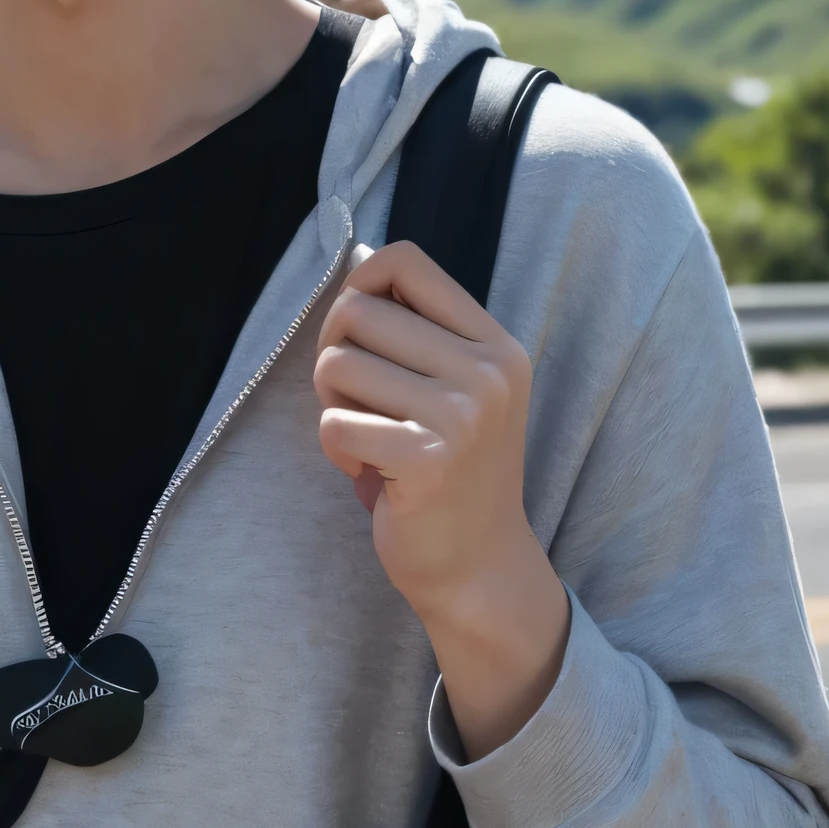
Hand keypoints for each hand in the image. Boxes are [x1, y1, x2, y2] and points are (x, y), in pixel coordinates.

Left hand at [313, 241, 569, 757]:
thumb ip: (418, 330)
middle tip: (358, 400)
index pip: (405, 261)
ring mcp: (461, 417)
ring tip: (369, 436)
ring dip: (332, 405)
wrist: (480, 566)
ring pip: (335, 366)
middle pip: (356, 311)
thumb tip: (357, 262)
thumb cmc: (450, 469)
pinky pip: (333, 425)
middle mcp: (487, 372)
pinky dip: (336, 450)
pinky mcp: (426, 461)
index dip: (360, 285)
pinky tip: (369, 473)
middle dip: (335, 352)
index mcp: (495, 344)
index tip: (359, 332)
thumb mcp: (459, 386)